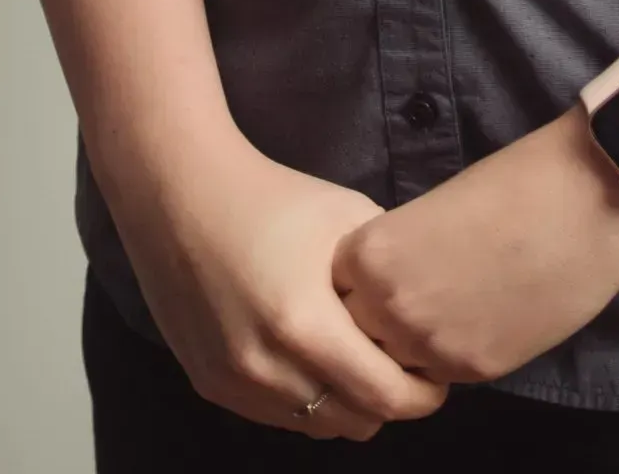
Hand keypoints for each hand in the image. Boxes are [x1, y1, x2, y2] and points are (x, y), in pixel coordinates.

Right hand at [107, 127, 452, 440]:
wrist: (182, 193)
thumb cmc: (272, 197)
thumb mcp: (348, 218)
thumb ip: (389, 274)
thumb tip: (428, 309)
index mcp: (306, 326)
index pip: (384, 397)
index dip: (422, 394)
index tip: (436, 377)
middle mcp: (266, 368)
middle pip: (353, 422)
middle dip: (386, 401)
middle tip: (399, 367)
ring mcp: (233, 382)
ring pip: (314, 425)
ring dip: (342, 404)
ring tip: (353, 360)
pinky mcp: (210, 384)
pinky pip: (275, 415)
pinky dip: (302, 398)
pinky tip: (309, 356)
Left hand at [330, 109, 618, 386]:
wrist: (584, 203)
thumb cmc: (515, 183)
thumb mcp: (434, 210)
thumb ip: (400, 253)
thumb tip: (391, 281)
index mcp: (373, 253)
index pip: (334, 288)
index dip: (356, 283)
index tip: (379, 274)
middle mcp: (390, 306)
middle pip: (355, 334)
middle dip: (374, 321)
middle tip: (412, 296)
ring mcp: (431, 345)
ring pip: (395, 364)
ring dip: (410, 345)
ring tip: (444, 311)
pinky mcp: (474, 369)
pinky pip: (440, 374)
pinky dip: (448, 355)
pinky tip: (474, 321)